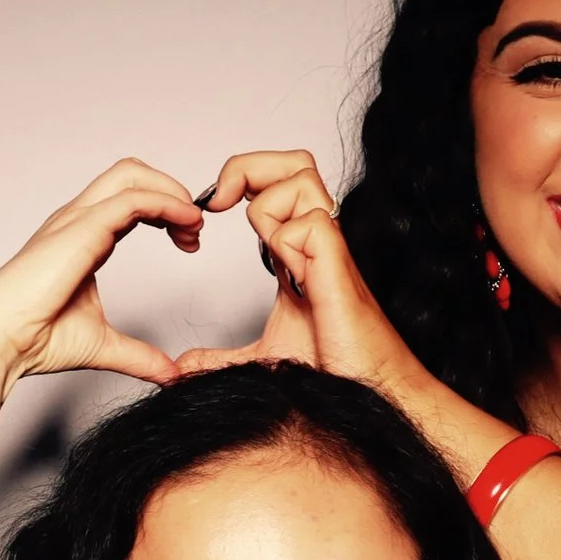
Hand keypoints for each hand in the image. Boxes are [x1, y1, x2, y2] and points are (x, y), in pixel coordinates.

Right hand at [0, 158, 206, 392]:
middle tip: (195, 228)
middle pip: (131, 174)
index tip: (189, 240)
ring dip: (172, 192)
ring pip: (132, 175)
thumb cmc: (33, 339)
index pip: (129, 201)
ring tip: (194, 223)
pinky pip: (133, 199)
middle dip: (171, 190)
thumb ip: (138, 356)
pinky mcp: (81, 229)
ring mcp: (77, 220)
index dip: (165, 211)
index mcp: (81, 238)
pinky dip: (166, 204)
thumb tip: (169, 373)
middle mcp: (77, 220)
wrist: (0, 340)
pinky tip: (185, 225)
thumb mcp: (103, 346)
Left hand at [173, 150, 422, 392]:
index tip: (209, 211)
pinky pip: (309, 221)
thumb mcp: (261, 360)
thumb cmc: (336, 374)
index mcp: (300, 251)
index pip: (277, 183)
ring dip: (265, 198)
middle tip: (219, 202)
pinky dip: (284, 237)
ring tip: (254, 240)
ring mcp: (328, 251)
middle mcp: (316, 242)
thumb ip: (222, 359)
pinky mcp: (337, 267)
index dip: (242, 180)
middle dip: (250, 167)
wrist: (373, 396)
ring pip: (302, 176)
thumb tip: (187, 365)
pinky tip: (285, 275)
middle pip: (294, 163)